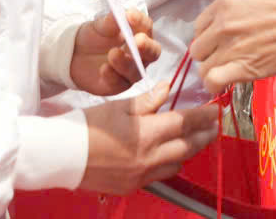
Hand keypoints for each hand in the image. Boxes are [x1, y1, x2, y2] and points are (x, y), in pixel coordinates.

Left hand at [69, 8, 161, 95]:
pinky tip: (103, 69)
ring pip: (137, 70)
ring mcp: (131, 71)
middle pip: (152, 52)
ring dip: (126, 62)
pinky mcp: (119, 85)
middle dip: (146, 47)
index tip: (130, 15)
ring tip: (113, 53)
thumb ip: (109, 22)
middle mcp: (140, 54)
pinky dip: (112, 76)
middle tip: (138, 41)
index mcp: (139, 33)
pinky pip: (120, 83)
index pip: (146, 26)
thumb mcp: (98, 27)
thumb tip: (118, 13)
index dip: (140, 21)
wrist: (75, 55)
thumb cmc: (93, 37)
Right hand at [80, 83, 219, 193]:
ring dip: (189, 151)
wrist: (60, 156)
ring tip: (195, 139)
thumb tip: (167, 90)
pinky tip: (169, 156)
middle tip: (214, 126)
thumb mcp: (117, 106)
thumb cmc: (86, 126)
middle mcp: (148, 158)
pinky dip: (169, 164)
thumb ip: (146, 100)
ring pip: (176, 164)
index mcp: (145, 134)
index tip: (214, 110)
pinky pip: (160, 176)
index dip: (202, 117)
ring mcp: (141, 176)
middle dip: (204, 136)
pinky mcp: (132, 186)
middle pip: (187, 147)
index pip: (184, 124)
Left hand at [189, 0, 275, 94]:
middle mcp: (222, 24)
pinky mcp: (244, 68)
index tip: (219, 42)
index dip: (209, 36)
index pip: (199, 26)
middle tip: (224, 57)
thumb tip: (225, 20)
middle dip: (209, 54)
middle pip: (199, 48)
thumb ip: (235, 6)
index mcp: (225, 2)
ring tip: (226, 72)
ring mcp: (231, 47)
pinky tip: (223, 84)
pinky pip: (213, 81)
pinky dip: (214, 85)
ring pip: (203, 67)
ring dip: (212, 71)